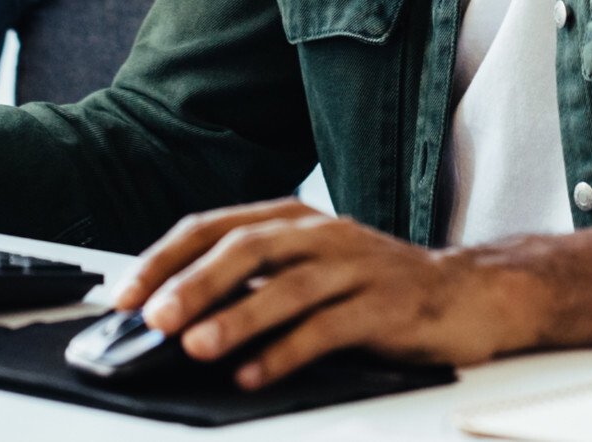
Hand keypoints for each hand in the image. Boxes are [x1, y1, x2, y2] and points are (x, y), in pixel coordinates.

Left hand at [110, 200, 534, 388]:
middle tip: (154, 317)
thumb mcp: (309, 270)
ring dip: (237, 317)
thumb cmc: (375, 285)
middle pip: (246, 248)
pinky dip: (286, 352)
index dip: (165, 258)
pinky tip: (254, 374)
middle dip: (193, 283)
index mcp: (294, 218)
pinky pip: (328, 328)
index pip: (214, 226)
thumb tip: (174, 312)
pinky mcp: (385, 305)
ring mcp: (356, 266)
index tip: (124, 295)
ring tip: (198, 346)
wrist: (467, 294)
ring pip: (287, 287)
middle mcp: (322, 233)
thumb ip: (252, 284)